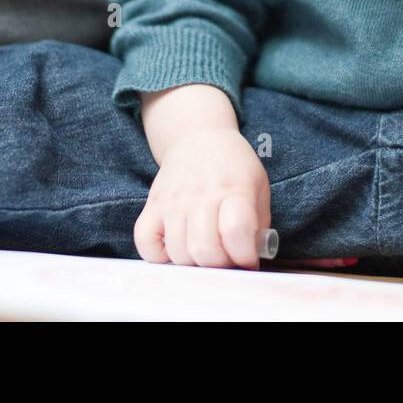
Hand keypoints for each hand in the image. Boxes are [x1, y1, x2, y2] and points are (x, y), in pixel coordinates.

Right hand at [133, 127, 270, 268]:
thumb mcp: (258, 187)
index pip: (236, 231)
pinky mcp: (152, 206)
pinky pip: (144, 242)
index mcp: (233, 190)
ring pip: (178, 252)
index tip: (248, 258)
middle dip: (220, 265)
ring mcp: (173, 202)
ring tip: (204, 252)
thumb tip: (250, 261)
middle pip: (205, 250)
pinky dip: (158, 255)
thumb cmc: (233, 167)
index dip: (244, 254)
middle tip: (226, 257)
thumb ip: (258, 224)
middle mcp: (200, 195)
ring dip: (194, 263)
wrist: (198, 137)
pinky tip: (174, 248)